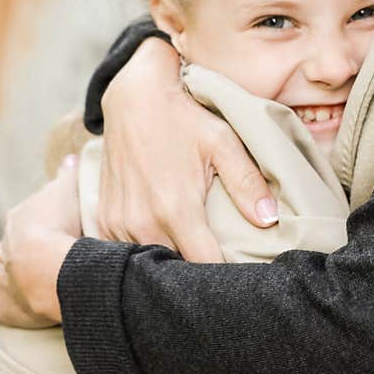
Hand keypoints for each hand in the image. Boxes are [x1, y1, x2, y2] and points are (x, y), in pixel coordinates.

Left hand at [0, 156, 79, 326]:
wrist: (50, 268)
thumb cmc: (61, 226)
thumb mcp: (69, 191)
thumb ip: (69, 173)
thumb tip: (71, 156)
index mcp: (17, 222)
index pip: (30, 222)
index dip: (47, 228)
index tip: (64, 233)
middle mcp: (2, 249)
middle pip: (16, 250)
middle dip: (32, 255)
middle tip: (58, 261)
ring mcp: (0, 279)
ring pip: (7, 278)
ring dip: (22, 281)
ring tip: (49, 286)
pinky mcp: (2, 306)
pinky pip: (4, 306)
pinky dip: (13, 306)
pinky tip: (29, 308)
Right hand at [96, 37, 276, 261]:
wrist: (134, 97)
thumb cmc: (185, 118)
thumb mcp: (223, 142)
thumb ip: (247, 183)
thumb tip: (270, 220)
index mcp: (175, 209)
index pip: (204, 265)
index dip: (225, 275)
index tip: (241, 275)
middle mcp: (142, 222)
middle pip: (175, 271)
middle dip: (197, 275)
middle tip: (219, 271)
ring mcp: (118, 223)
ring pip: (148, 264)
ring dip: (169, 264)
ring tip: (192, 260)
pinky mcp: (104, 219)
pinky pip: (125, 252)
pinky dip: (143, 253)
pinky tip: (164, 246)